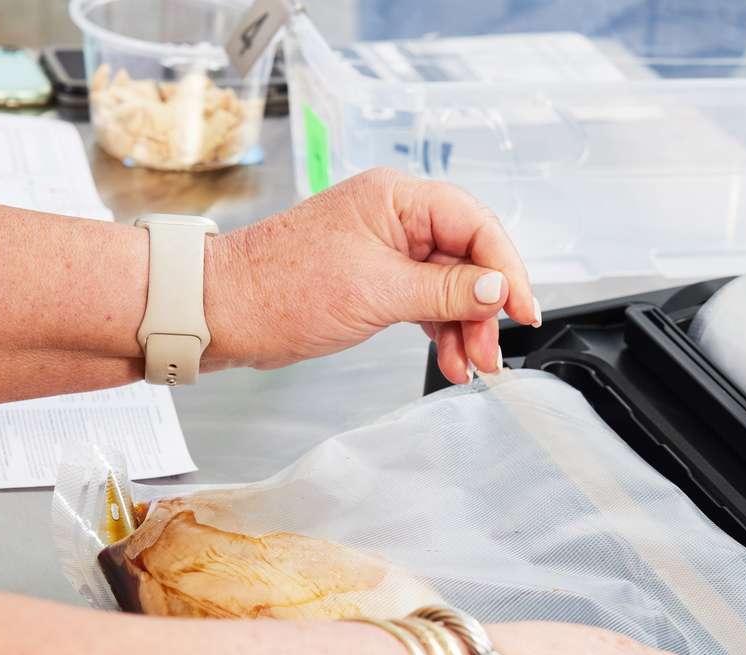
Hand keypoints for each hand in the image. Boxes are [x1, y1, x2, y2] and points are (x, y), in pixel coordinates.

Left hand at [203, 167, 537, 382]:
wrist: (222, 313)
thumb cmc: (280, 289)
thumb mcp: (377, 292)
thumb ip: (445, 291)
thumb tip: (497, 290)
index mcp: (397, 199)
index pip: (476, 225)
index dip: (507, 268)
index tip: (522, 310)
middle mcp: (397, 217)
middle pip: (469, 259)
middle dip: (485, 309)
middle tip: (493, 350)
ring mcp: (389, 249)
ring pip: (451, 286)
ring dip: (466, 328)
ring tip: (472, 365)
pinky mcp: (379, 278)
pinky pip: (428, 302)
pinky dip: (442, 332)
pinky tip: (451, 360)